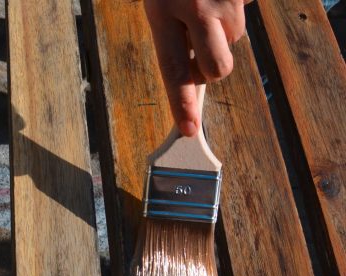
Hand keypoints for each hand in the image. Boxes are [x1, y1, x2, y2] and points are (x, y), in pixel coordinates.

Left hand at [145, 0, 248, 135]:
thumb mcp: (161, 2)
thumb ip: (175, 34)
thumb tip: (196, 72)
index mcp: (161, 12)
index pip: (173, 69)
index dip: (182, 102)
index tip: (188, 129)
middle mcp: (193, 8)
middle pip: (216, 67)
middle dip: (214, 66)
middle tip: (203, 42)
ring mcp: (222, 0)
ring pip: (234, 38)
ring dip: (224, 27)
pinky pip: (247, 10)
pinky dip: (236, 4)